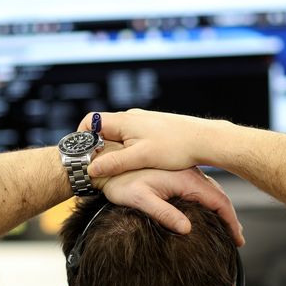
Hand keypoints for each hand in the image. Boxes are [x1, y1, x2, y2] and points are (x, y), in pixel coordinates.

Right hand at [78, 109, 226, 177]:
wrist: (204, 140)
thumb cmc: (175, 147)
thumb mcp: (142, 157)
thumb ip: (116, 162)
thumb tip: (92, 168)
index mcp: (124, 120)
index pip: (90, 121)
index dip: (81, 137)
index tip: (83, 155)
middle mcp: (131, 117)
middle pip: (102, 129)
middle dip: (98, 147)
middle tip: (98, 166)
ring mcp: (142, 122)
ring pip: (117, 135)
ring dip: (113, 149)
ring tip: (117, 168)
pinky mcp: (152, 129)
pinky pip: (131, 138)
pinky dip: (127, 149)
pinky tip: (137, 163)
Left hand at [96, 167, 244, 246]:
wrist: (106, 163)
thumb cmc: (120, 182)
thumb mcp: (140, 199)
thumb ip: (163, 213)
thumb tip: (186, 229)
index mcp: (185, 179)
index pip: (218, 201)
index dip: (230, 221)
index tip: (237, 239)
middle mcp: (189, 173)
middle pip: (218, 196)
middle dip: (230, 217)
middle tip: (237, 238)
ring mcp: (185, 172)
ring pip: (211, 191)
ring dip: (222, 209)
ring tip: (228, 227)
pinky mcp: (177, 174)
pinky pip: (202, 188)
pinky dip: (211, 202)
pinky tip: (209, 211)